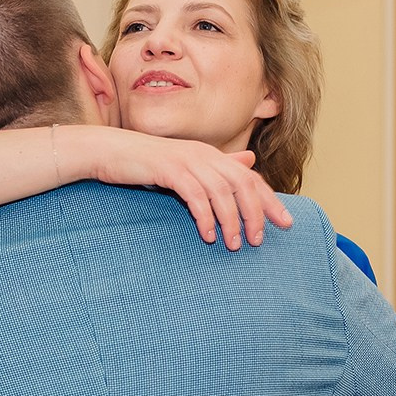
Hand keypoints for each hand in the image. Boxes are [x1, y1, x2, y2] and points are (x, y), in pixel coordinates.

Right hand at [85, 131, 291, 248]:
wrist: (109, 152)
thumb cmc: (145, 164)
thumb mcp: (186, 166)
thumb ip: (217, 167)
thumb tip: (249, 161)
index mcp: (211, 155)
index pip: (250, 178)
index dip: (270, 200)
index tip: (286, 223)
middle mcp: (204, 154)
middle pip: (243, 184)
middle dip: (256, 214)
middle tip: (257, 241)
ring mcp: (187, 160)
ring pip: (222, 192)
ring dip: (231, 220)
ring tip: (233, 244)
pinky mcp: (169, 170)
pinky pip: (195, 196)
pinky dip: (204, 217)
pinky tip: (207, 235)